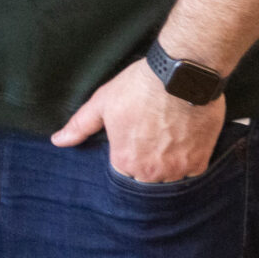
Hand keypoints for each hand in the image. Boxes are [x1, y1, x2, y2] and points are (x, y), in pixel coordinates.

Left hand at [52, 59, 227, 181]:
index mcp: (125, 161)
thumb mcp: (102, 103)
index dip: (124, 159)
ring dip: (166, 169)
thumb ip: (80, 126)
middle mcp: (151, 172)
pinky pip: (191, 175)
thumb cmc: (139, 87)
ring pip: (169, 180)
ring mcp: (177, 169)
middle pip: (145, 181)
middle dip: (144, 167)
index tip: (129, 146)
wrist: (181, 76)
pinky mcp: (200, 162)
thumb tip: (58, 141)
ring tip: (166, 145)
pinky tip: (183, 148)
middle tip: (149, 143)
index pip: (121, 174)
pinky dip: (186, 165)